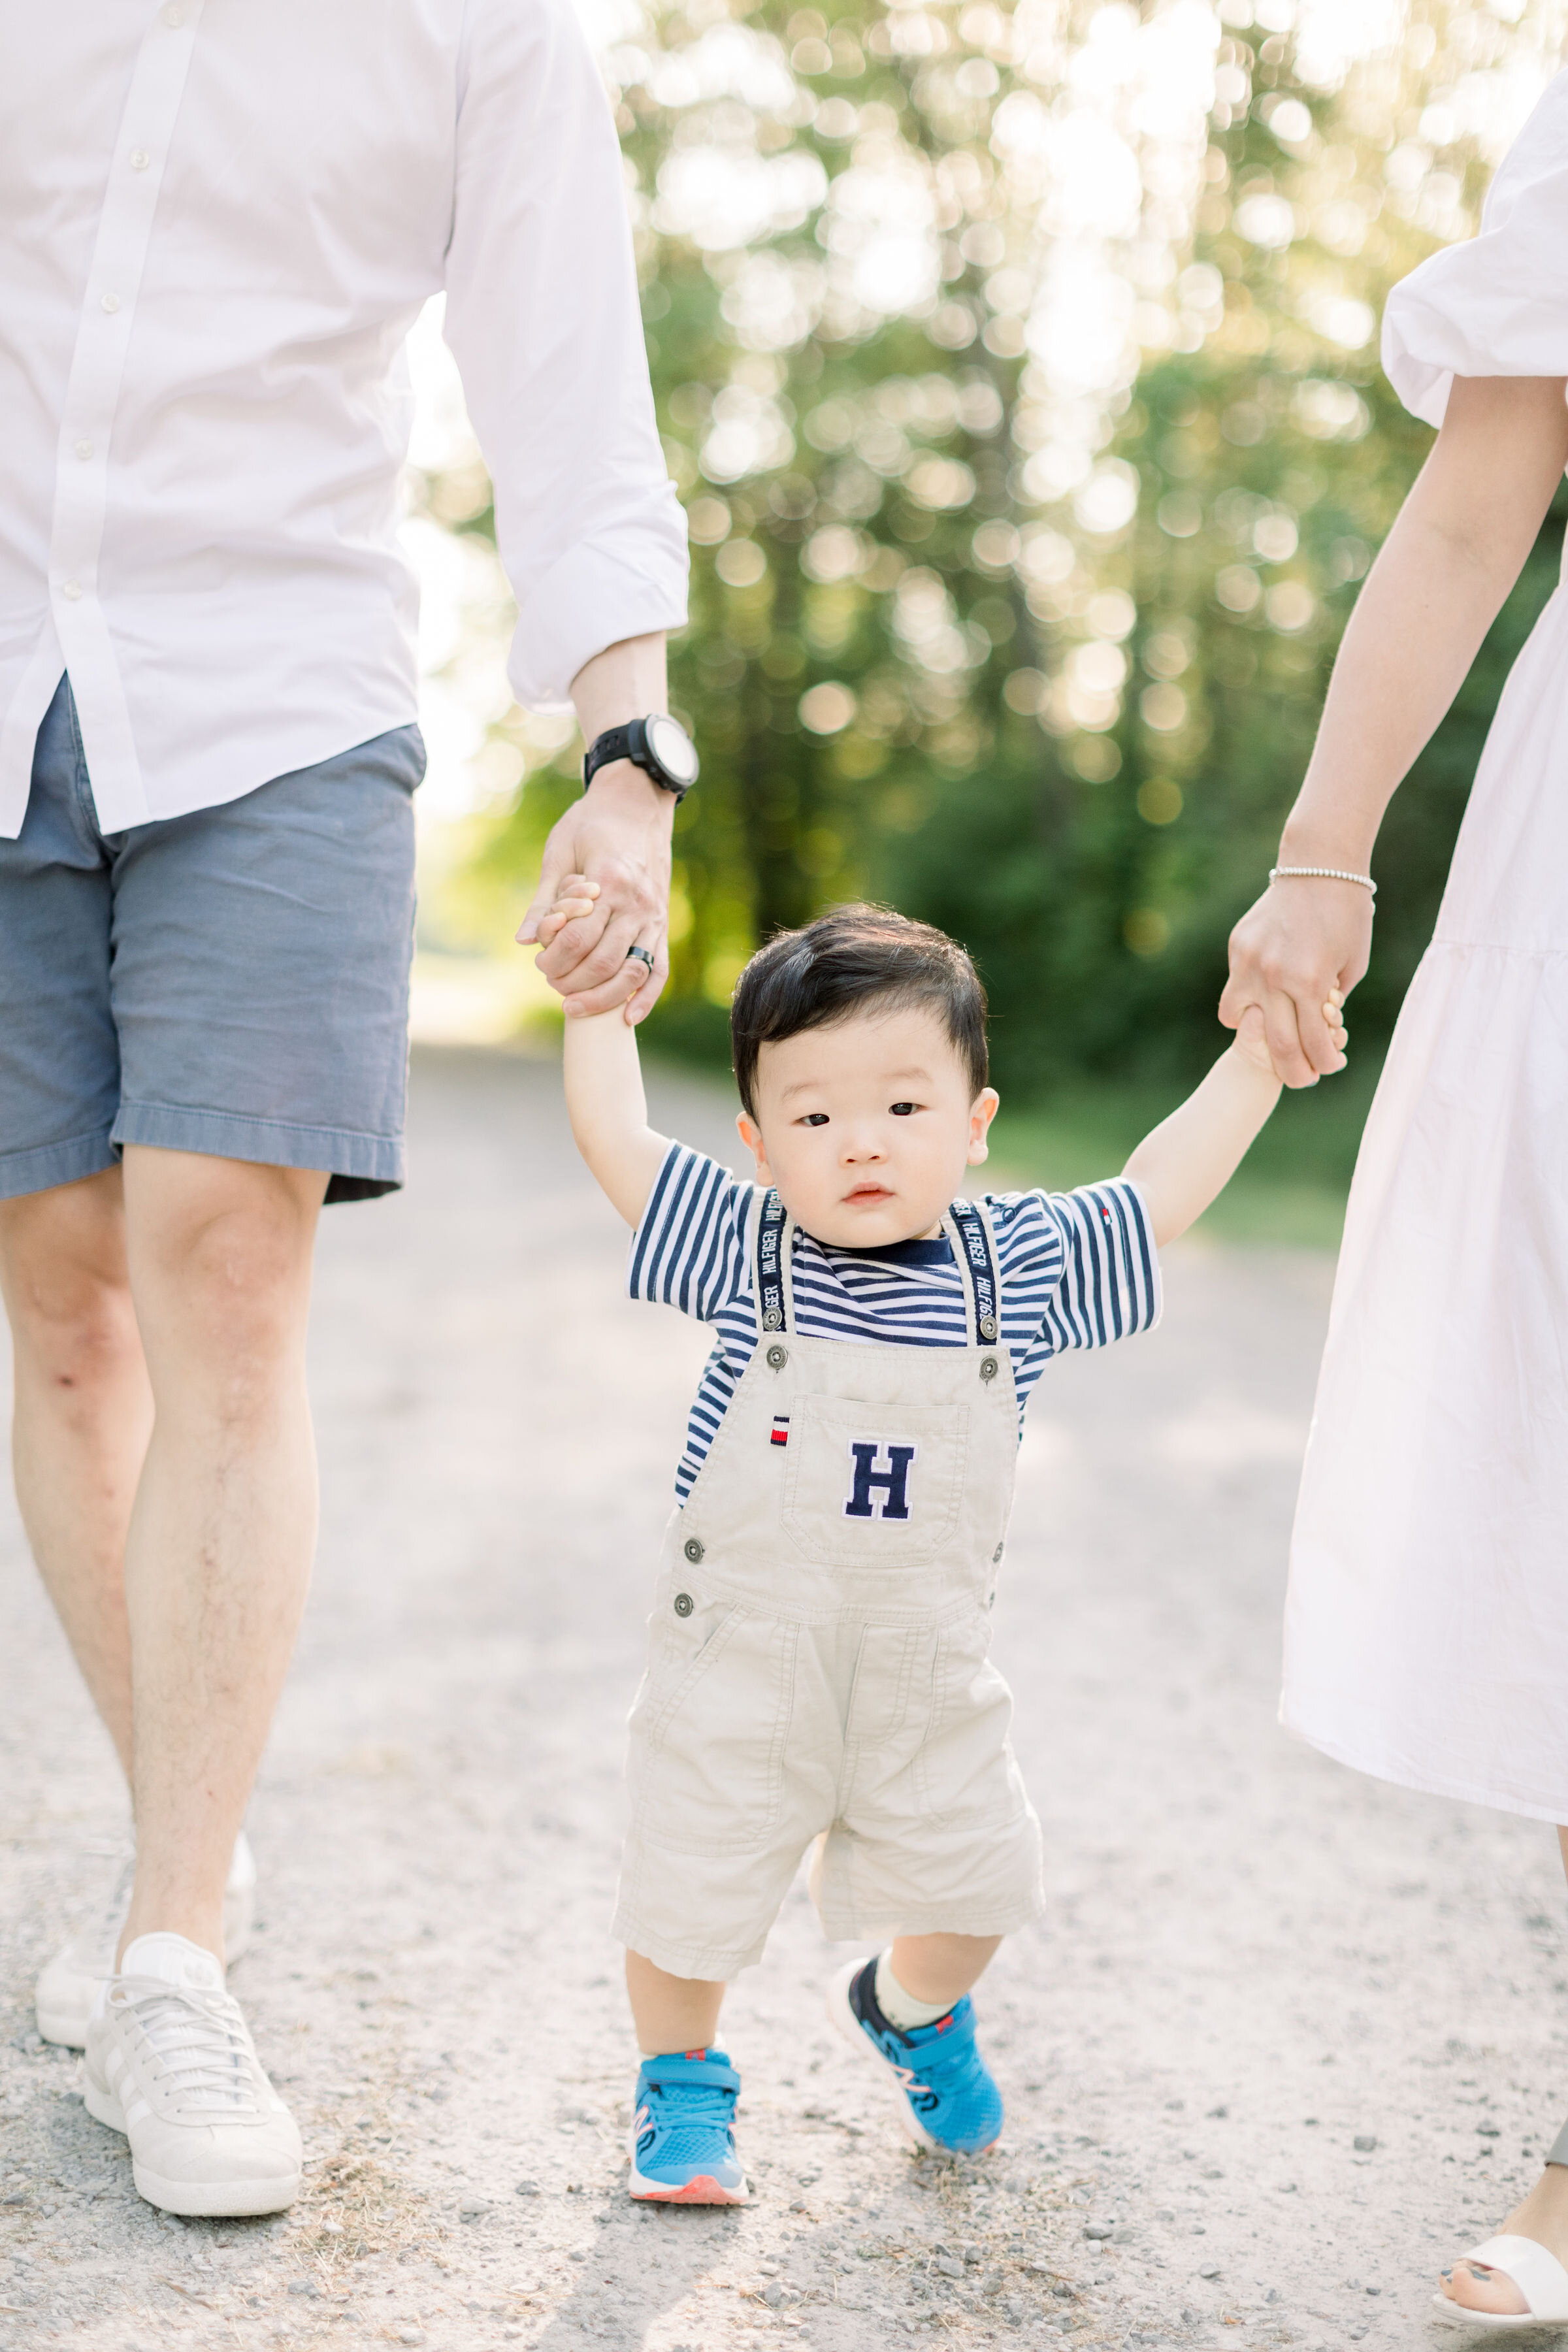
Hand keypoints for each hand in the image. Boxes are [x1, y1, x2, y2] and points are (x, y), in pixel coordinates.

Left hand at [516, 764, 674, 1022]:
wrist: (636, 805)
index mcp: (609, 881)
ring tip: (574, 1006)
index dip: (555, 958)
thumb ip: (543, 900)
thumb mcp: (559, 853)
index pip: (579, 938)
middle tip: (551, 983)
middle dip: (572, 981)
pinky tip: (628, 1017)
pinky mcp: (662, 925)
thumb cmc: (591, 824)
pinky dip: (645, 996)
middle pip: (604, 961)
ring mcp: (654, 916)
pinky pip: (659, 968)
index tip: (539, 963)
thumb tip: (523, 941)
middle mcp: (636, 903)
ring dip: (603, 997)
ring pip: (632, 971)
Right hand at [1218, 877, 1370, 1087]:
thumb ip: (1330, 1002)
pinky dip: (1251, 1003)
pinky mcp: (1238, 948)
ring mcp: (1250, 963)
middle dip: (1293, 1071)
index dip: (1323, 1063)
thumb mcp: (1351, 966)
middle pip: (1276, 1047)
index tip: (1330, 1067)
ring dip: (1260, 1038)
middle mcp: (1275, 976)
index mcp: (1310, 981)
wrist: (1319, 867)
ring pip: (1242, 1024)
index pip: (1313, 1043)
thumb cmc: (1347, 916)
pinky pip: (1235, 991)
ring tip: (1277, 1032)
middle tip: (1302, 1078)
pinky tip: (1269, 995)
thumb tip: (1314, 1031)